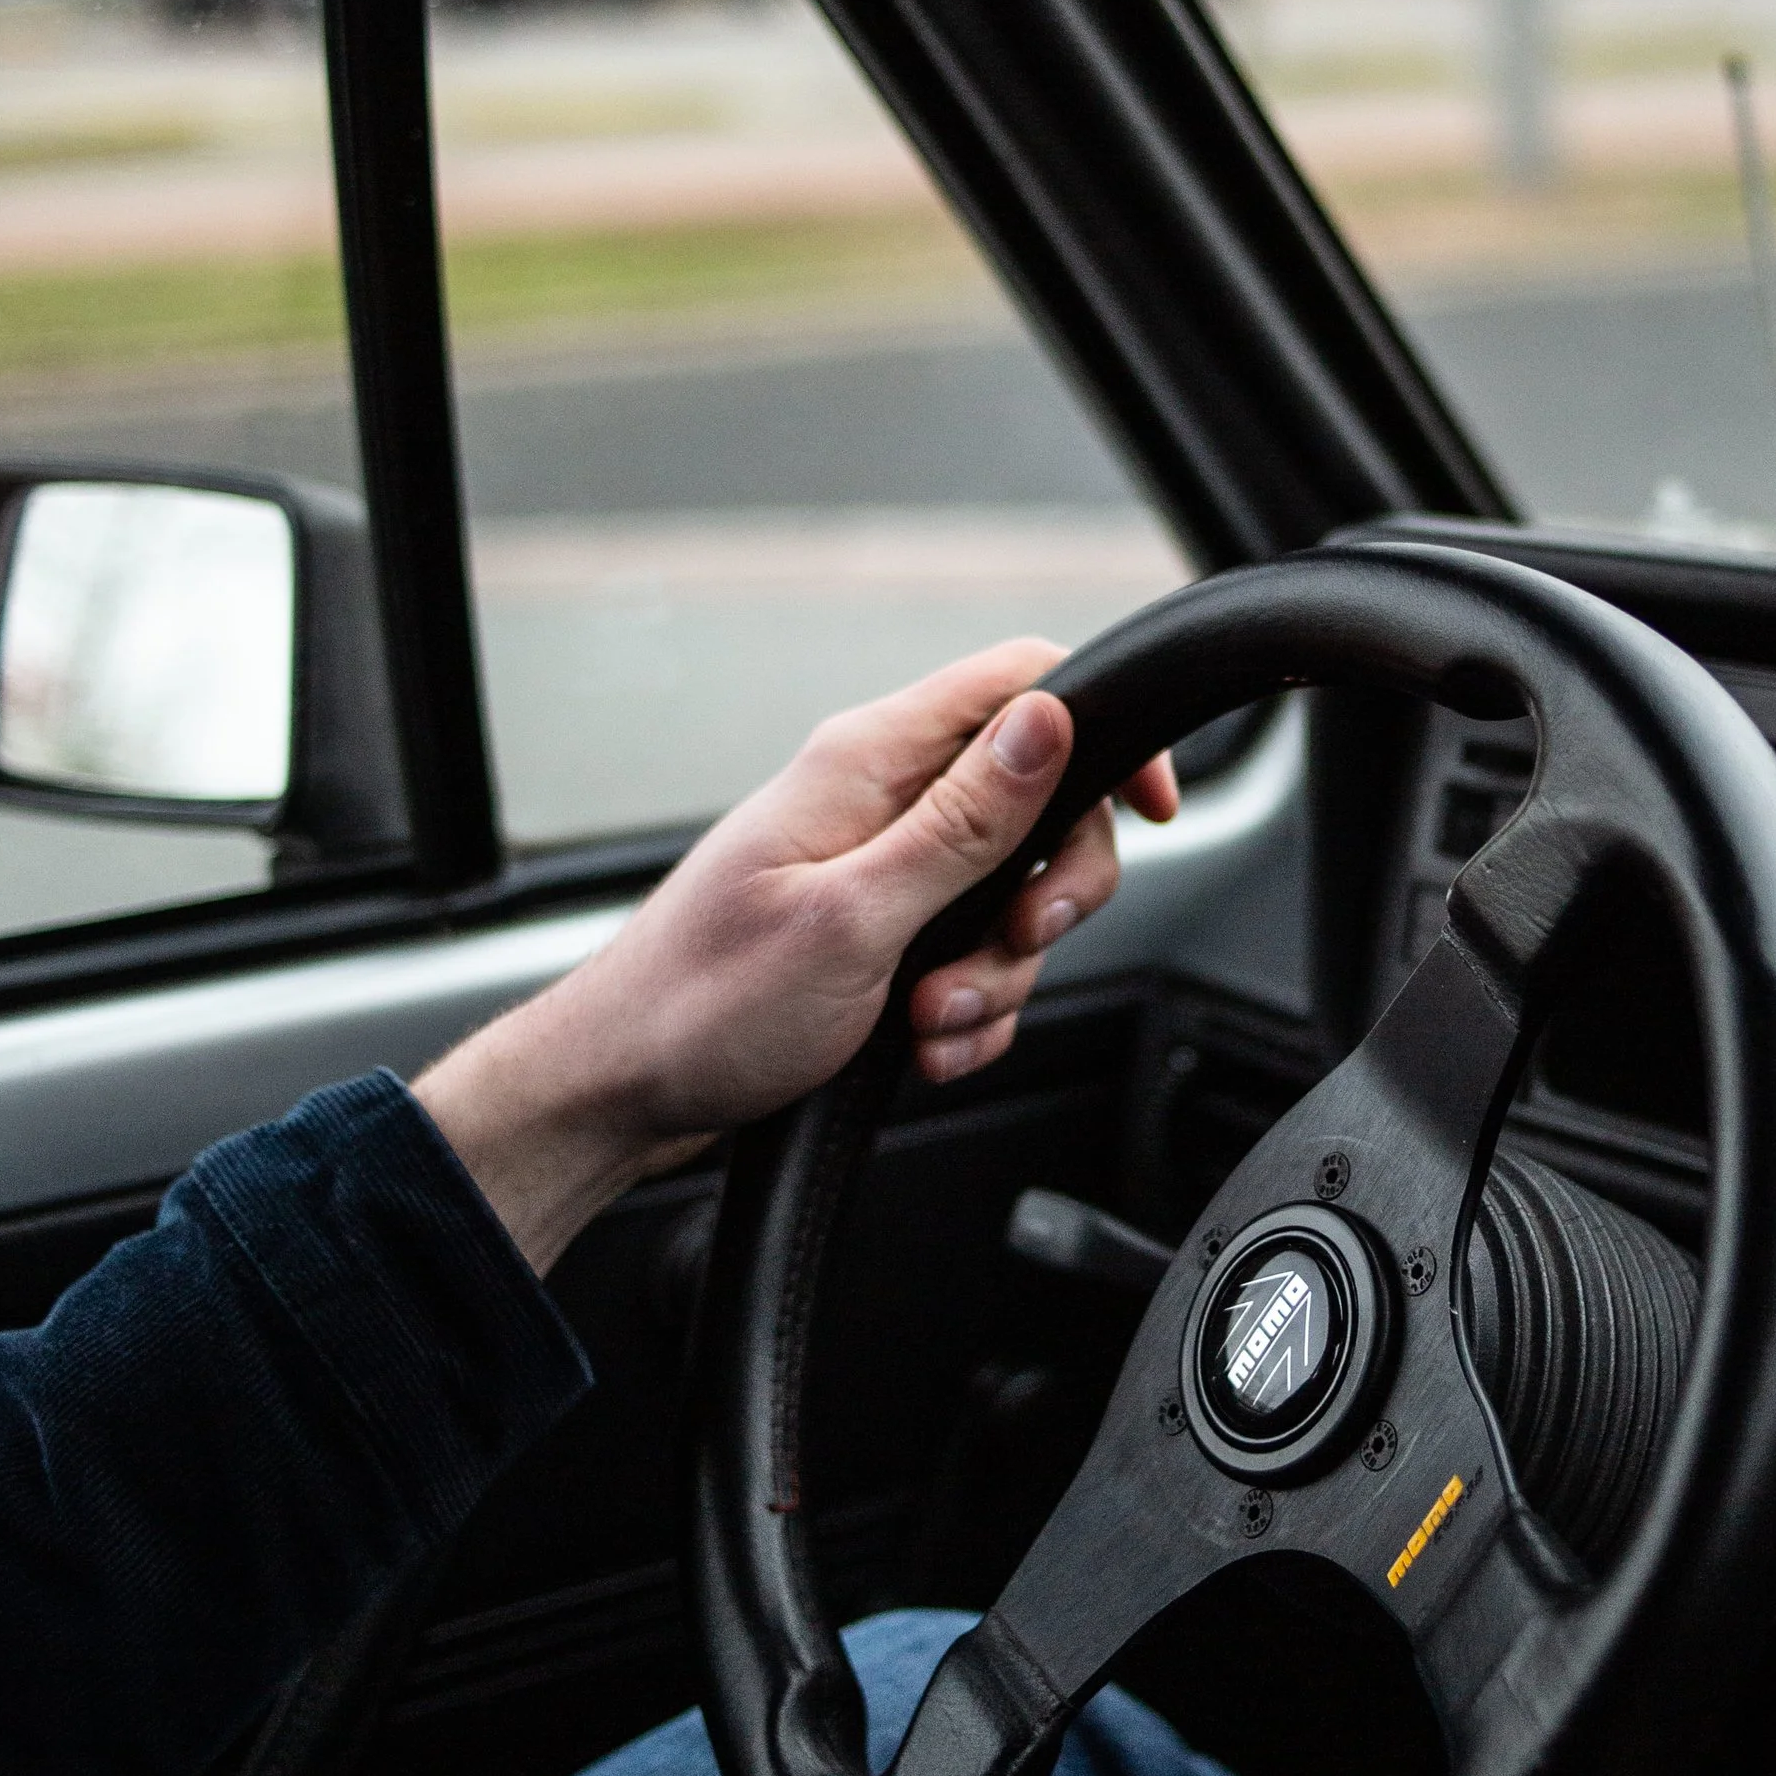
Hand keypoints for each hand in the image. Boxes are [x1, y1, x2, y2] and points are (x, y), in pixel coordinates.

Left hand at [414, 639, 1176, 1271]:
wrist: (626, 1092)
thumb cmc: (706, 1005)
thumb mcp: (854, 918)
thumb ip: (963, 823)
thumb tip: (1051, 721)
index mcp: (869, 762)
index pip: (1022, 683)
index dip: (1104, 733)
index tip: (1149, 810)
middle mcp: (881, 801)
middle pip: (1043, 808)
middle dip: (1047, 898)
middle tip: (1006, 949)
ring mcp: (883, 869)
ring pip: (1014, 900)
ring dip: (996, 976)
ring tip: (926, 1022)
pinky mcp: (883, 935)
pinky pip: (975, 960)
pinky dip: (968, 1015)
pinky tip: (922, 1048)